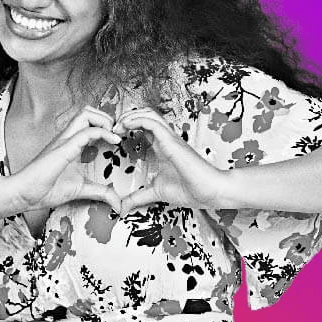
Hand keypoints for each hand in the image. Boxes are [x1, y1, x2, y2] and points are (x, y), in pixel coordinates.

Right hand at [12, 106, 122, 212]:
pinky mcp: (63, 148)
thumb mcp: (80, 190)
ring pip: (86, 113)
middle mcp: (67, 138)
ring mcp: (64, 141)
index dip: (107, 125)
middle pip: (88, 110)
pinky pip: (86, 132)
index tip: (119, 141)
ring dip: (105, 120)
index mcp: (70, 144)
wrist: (22, 195)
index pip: (89, 122)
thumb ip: (100, 192)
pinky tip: (114, 142)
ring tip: (115, 136)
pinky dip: (104, 132)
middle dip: (107, 117)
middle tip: (118, 135)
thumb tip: (117, 203)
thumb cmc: (45, 190)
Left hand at [113, 107, 230, 215]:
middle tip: (111, 129)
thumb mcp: (156, 193)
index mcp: (161, 148)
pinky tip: (124, 126)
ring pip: (147, 114)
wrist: (210, 192)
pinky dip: (135, 120)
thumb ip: (138, 197)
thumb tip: (122, 207)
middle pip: (144, 115)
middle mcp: (165, 139)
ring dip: (129, 116)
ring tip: (116, 126)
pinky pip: (151, 122)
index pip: (143, 127)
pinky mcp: (171, 140)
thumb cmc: (190, 190)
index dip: (126, 127)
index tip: (112, 137)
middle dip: (125, 117)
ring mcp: (168, 137)